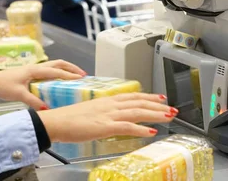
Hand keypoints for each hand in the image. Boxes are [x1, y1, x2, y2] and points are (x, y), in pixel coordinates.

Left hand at [0, 60, 85, 109]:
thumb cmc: (3, 86)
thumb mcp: (18, 95)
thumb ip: (33, 101)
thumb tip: (47, 109)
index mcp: (35, 70)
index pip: (56, 71)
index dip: (69, 75)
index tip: (81, 78)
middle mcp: (36, 67)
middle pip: (58, 63)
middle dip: (71, 68)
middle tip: (82, 75)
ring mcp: (33, 69)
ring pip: (54, 65)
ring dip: (65, 69)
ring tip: (75, 76)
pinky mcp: (30, 74)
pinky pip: (48, 71)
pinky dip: (58, 73)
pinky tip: (60, 81)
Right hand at [38, 93, 176, 141]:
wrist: (55, 121)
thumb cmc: (68, 119)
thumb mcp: (90, 112)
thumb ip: (103, 114)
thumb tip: (111, 118)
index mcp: (107, 101)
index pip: (133, 96)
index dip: (149, 97)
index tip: (161, 98)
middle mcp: (110, 105)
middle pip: (139, 103)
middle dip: (158, 106)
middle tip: (172, 109)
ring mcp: (108, 115)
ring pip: (137, 112)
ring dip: (155, 114)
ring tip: (168, 117)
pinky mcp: (105, 126)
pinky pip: (127, 127)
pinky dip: (141, 129)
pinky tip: (151, 132)